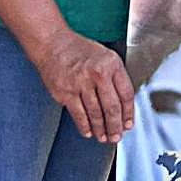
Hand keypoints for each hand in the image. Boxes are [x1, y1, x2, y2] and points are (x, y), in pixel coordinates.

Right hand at [31, 30, 135, 144]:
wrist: (52, 43)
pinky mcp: (65, 92)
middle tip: (116, 136)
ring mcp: (80, 84)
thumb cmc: (78, 50)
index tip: (128, 124)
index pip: (126, 94)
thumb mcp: (105, 56)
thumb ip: (115, 77)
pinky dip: (84, 126)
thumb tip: (123, 106)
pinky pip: (78, 115)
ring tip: (103, 136)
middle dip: (115, 126)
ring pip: (95, 114)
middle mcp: (97, 73)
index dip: (129, 113)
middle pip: (112, 108)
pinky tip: (88, 131)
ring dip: (100, 129)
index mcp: (111, 64)